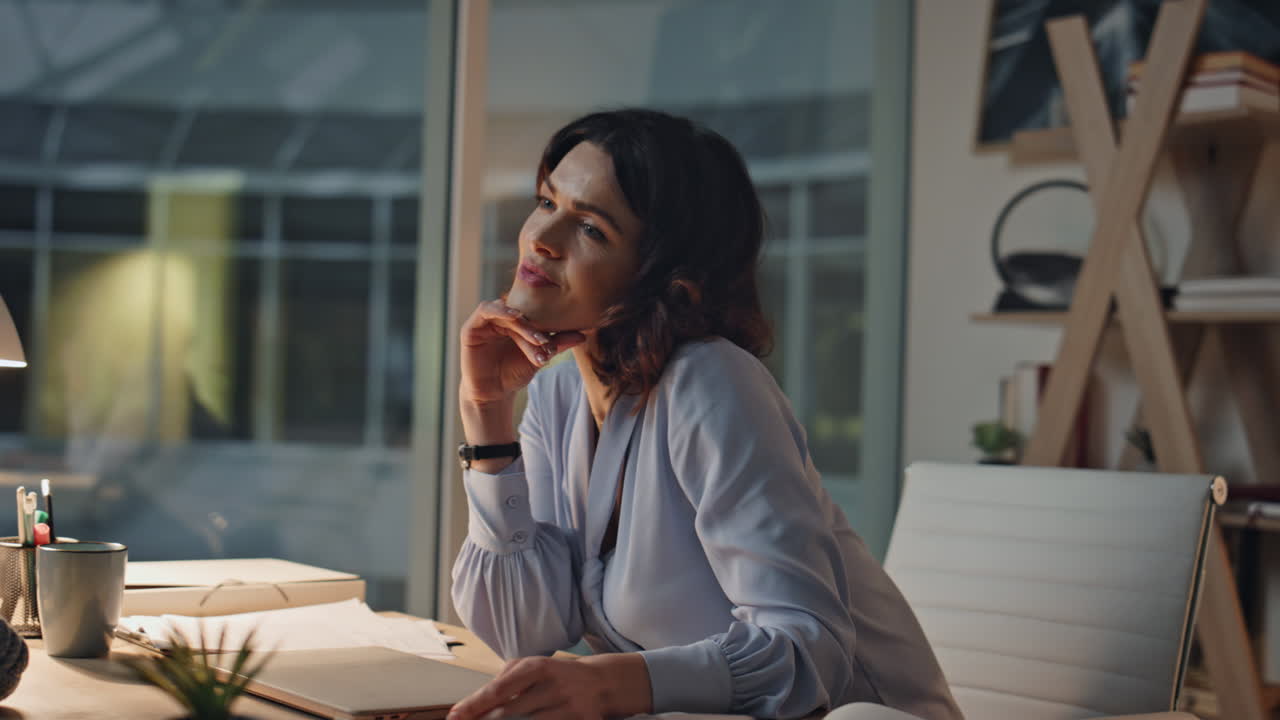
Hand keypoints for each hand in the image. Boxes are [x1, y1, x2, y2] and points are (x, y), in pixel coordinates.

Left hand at [447, 654, 650, 719]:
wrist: (601, 682)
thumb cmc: (556, 675)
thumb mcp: (531, 667)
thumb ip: (504, 681)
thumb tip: (474, 705)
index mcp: (537, 667)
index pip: (499, 689)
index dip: (474, 705)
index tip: (454, 716)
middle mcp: (553, 686)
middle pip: (508, 714)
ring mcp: (569, 708)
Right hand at [460, 299, 584, 405]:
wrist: (494, 394)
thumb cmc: (515, 373)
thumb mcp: (539, 357)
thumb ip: (558, 343)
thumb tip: (584, 334)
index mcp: (514, 322)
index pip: (532, 315)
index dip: (545, 324)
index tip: (557, 339)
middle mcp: (499, 319)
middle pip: (519, 314)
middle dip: (534, 328)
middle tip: (545, 342)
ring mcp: (484, 322)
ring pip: (505, 312)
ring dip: (520, 322)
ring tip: (533, 336)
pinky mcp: (471, 327)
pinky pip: (484, 311)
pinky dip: (499, 310)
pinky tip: (513, 316)